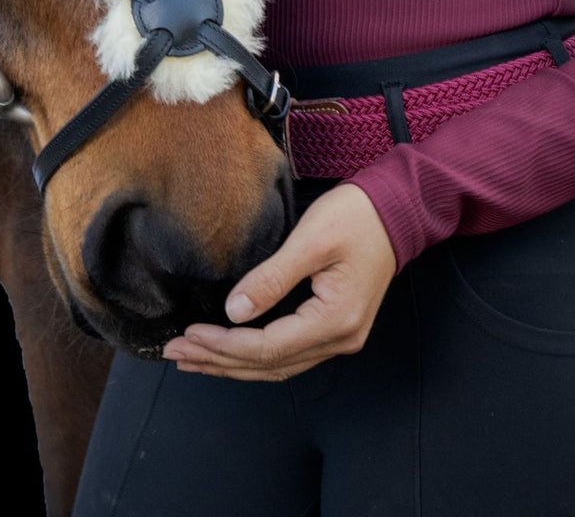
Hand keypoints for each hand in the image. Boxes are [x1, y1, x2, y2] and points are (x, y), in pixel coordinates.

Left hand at [160, 183, 396, 381]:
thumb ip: (272, 278)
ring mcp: (339, 337)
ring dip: (234, 364)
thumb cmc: (356, 217)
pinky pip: (289, 352)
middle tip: (176, 353)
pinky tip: (230, 351)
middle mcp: (339, 339)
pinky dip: (255, 355)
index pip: (267, 347)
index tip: (188, 334)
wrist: (397, 209)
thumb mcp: (310, 241)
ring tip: (193, 358)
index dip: (224, 345)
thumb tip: (234, 311)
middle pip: (270, 365)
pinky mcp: (334, 326)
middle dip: (220, 362)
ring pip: (278, 365)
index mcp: (335, 321)